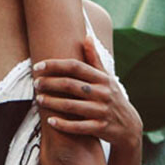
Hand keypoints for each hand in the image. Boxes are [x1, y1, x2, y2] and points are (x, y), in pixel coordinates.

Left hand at [33, 35, 139, 149]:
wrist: (129, 126)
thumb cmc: (112, 97)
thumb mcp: (107, 78)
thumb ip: (94, 59)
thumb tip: (87, 36)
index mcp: (102, 78)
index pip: (75, 67)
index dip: (55, 65)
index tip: (38, 66)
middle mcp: (103, 93)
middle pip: (71, 85)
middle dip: (50, 83)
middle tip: (35, 83)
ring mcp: (102, 111)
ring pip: (72, 106)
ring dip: (52, 103)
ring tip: (38, 99)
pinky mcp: (101, 128)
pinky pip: (78, 127)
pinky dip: (63, 124)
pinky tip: (50, 121)